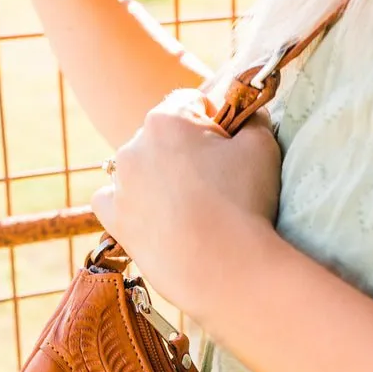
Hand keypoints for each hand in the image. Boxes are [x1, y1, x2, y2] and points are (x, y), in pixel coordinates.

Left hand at [91, 90, 281, 315]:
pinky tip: (150, 214)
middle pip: (161, 137)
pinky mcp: (115, 220)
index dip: (214, 122)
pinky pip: (110, 200)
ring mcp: (120, 185)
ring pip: (136, 168)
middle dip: (184, 151)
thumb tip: (249, 116)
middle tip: (213, 183)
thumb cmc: (245, 203)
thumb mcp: (262, 147)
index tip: (227, 147)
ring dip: (156, 177)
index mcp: (167, 119)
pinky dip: (127, 203)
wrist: (225, 268)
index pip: (190, 103)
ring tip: (186, 207)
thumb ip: (253, 121)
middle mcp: (134, 146)